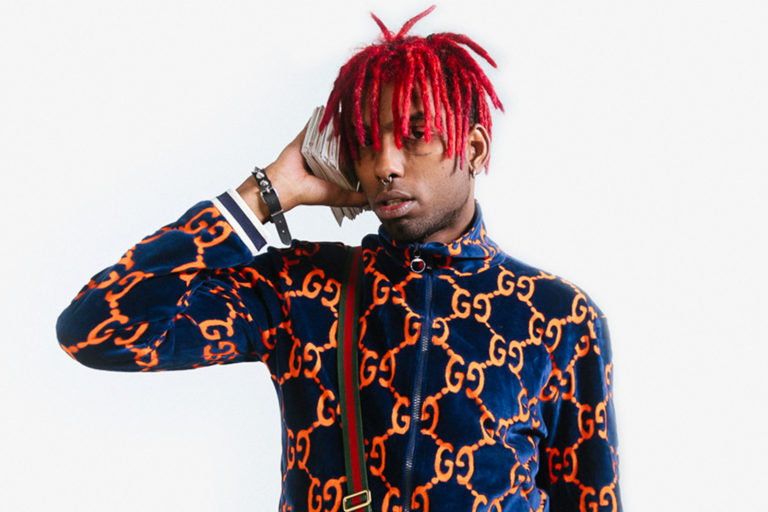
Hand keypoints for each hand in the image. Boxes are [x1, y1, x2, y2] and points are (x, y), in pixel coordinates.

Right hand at [237, 124, 367, 222]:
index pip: (350, 159)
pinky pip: (314, 124)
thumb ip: (356, 197)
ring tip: (354, 116)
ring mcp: (314, 146)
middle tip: (368, 128)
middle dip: (353, 138)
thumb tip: (373, 200)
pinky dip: (322, 117)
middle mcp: (324, 157)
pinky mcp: (305, 137)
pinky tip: (334, 110)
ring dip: (340, 125)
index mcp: (332, 171)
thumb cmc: (310, 193)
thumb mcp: (339, 197)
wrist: (286, 185)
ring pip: (330, 133)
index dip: (361, 154)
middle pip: (342, 144)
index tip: (374, 147)